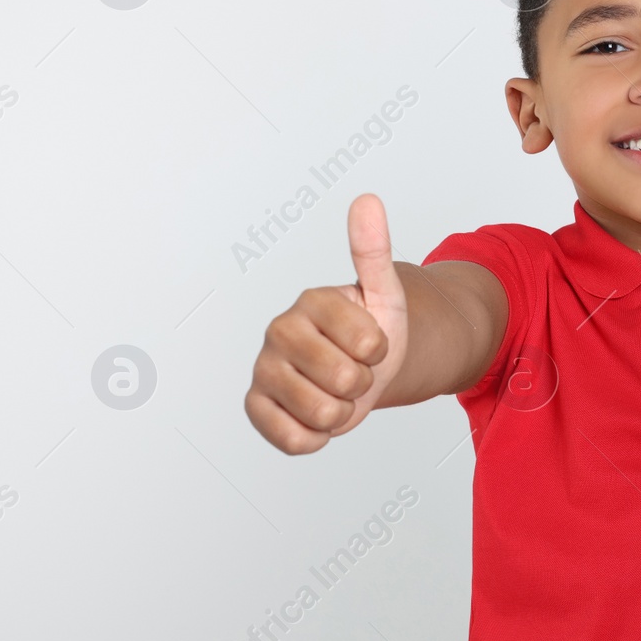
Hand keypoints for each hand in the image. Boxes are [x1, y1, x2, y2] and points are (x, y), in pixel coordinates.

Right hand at [245, 193, 410, 453]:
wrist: (359, 369)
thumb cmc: (371, 329)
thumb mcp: (385, 292)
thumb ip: (373, 250)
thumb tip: (367, 200)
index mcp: (312, 301)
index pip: (369, 345)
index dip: (381, 352)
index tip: (371, 341)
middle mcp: (279, 331)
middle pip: (344, 380)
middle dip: (363, 383)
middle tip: (353, 367)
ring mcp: (264, 369)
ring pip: (323, 414)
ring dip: (342, 411)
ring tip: (336, 389)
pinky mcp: (255, 407)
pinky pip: (295, 440)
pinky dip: (317, 436)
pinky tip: (315, 413)